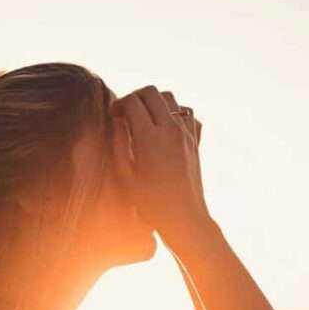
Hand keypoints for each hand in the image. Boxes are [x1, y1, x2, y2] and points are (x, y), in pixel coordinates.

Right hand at [109, 85, 210, 241]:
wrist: (183, 218)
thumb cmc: (150, 203)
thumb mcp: (125, 176)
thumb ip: (118, 144)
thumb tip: (117, 121)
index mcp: (149, 138)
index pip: (132, 101)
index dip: (118, 105)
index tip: (113, 117)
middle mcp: (170, 130)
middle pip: (151, 91)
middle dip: (135, 97)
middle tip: (126, 113)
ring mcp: (186, 134)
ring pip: (170, 97)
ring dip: (154, 102)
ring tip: (145, 118)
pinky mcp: (195, 140)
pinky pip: (187, 113)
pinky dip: (175, 112)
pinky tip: (165, 127)